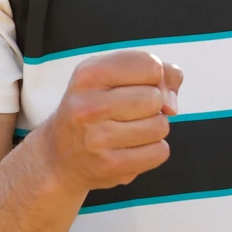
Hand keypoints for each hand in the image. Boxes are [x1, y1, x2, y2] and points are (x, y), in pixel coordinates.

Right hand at [33, 51, 181, 192]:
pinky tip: (132, 148)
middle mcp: (88, 106)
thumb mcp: (113, 76)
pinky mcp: (109, 165)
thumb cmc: (95, 106)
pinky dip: (153, 150)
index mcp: (88, 74)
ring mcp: (97, 138)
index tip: (142, 85)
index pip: (149, 65)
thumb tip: (172, 105)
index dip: (156, 76)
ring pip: (160, 126)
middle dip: (153, 104)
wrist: (60, 154)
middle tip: (131, 111)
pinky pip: (159, 152)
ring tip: (130, 129)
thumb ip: (157, 72)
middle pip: (155, 98)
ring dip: (154, 128)